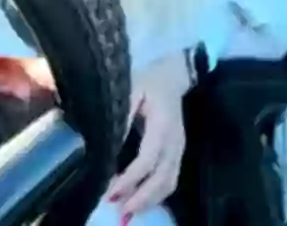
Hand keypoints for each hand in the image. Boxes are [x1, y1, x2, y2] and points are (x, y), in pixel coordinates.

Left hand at [107, 51, 190, 216]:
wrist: (173, 74)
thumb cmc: (148, 82)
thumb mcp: (131, 90)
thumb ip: (121, 115)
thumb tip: (107, 143)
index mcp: (163, 124)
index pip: (148, 158)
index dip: (131, 179)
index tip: (111, 194)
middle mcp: (175, 141)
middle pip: (163, 178)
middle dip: (141, 199)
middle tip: (119, 213)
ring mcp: (179, 148)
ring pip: (168, 183)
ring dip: (149, 201)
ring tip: (126, 214)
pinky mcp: (177, 153)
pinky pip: (170, 180)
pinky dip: (155, 196)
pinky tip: (138, 203)